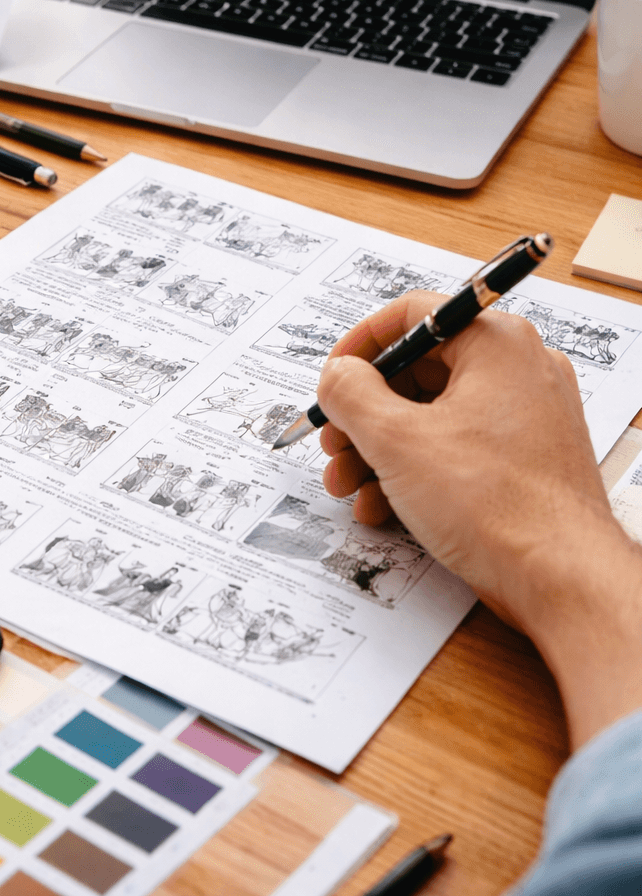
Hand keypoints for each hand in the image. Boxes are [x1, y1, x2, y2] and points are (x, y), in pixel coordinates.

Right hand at [317, 292, 641, 747]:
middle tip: (336, 444)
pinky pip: (460, 448)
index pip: (413, 316)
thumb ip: (351, 394)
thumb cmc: (496, 505)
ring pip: (435, 416)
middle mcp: (519, 370)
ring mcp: (529, 416)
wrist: (562, 580)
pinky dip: (418, 471)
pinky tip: (386, 507)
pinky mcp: (528, 459)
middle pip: (420, 372)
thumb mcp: (396, 440)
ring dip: (382, 449)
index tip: (334, 379)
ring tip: (351, 486)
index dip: (360, 347)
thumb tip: (338, 376)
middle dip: (365, 414)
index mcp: (497, 344)